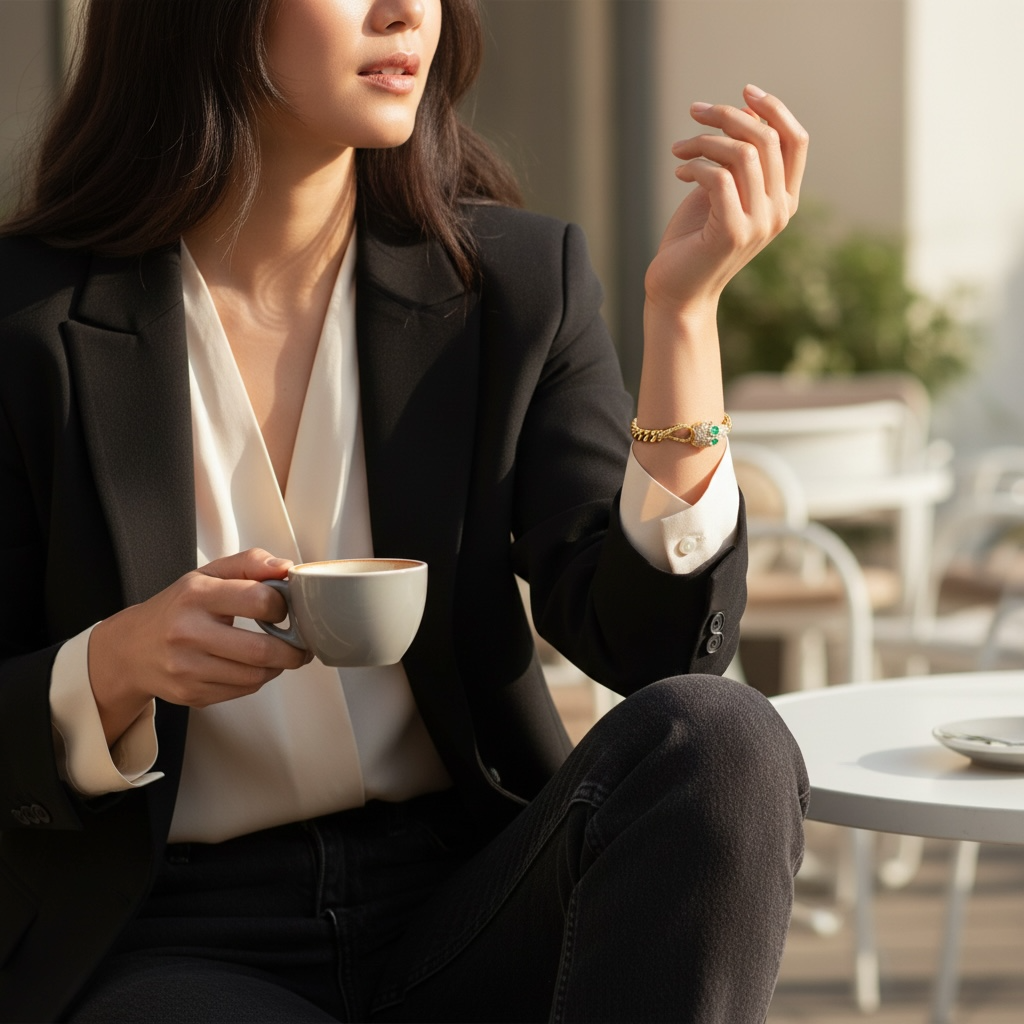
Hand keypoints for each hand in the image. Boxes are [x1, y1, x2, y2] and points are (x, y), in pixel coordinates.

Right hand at [89, 548, 308, 745]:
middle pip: (261, 650)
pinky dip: (256, 679)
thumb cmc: (178, 608)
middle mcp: (188, 632)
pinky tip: (251, 666)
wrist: (132, 649)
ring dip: (277, 667)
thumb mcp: (208, 574)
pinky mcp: (191, 694)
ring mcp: (187, 668)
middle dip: (292, 650)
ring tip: (278, 654)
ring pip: (256, 676)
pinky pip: (242, 691)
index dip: (282, 606)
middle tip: (301, 645)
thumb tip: (286, 568)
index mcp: (196, 596)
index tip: (284, 609)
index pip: (258, 600)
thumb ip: (250, 564)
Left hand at [644, 84, 807, 319]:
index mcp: (784, 199)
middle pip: (766, 139)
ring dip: (704, 140)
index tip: (744, 91)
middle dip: (727, 116)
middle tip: (694, 112)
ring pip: (742, 153)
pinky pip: (718, 177)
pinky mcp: (732, 232)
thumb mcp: (721, 191)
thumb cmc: (694, 240)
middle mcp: (779, 211)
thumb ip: (737, 158)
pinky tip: (679, 171)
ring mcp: (759, 223)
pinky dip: (695, 165)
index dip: (774, 109)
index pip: (796, 140)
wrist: (676, 291)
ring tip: (679, 150)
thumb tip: (746, 110)